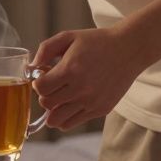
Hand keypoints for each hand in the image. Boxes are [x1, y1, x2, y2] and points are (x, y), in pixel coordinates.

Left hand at [31, 26, 151, 129]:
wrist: (129, 50)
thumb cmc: (97, 42)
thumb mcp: (69, 37)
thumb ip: (45, 49)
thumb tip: (31, 68)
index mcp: (71, 69)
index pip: (40, 88)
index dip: (38, 82)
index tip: (45, 77)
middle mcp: (81, 88)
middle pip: (46, 104)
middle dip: (45, 95)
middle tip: (53, 86)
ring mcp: (91, 102)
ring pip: (56, 120)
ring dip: (52, 110)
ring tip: (59, 98)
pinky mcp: (99, 110)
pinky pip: (70, 124)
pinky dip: (64, 117)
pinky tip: (69, 104)